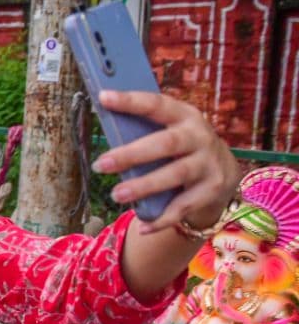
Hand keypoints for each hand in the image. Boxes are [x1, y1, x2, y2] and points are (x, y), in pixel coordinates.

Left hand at [91, 90, 238, 232]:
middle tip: (101, 164)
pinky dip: (162, 219)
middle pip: (166, 144)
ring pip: (175, 175)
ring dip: (144, 186)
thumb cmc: (180, 146)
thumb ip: (143, 128)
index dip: (130, 101)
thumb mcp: (169, 130)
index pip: (156, 104)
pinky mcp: (211, 190)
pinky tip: (143, 226)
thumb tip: (103, 121)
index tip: (104, 97)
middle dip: (132, 154)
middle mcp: (200, 137)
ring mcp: (208, 164)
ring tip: (116, 194)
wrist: (223, 170)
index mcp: (185, 116)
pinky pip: (183, 207)